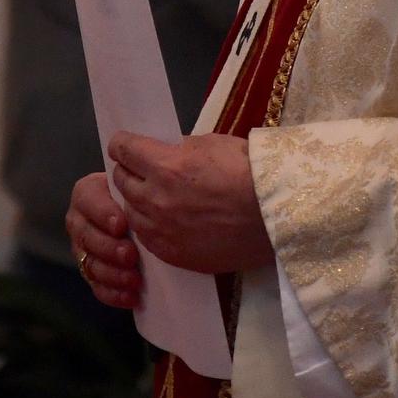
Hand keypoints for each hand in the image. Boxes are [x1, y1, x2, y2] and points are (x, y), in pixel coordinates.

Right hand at [67, 171, 142, 309]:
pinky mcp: (90, 271)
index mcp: (86, 193)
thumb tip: (145, 188)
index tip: (122, 225)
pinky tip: (131, 296)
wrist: (146, 214)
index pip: (88, 200)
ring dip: (113, 274)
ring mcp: (82, 249)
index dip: (103, 214)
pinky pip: (97, 286)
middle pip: (87, 236)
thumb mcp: (137, 184)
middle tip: (131, 255)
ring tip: (134, 280)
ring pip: (91, 264)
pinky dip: (113, 293)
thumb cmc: (142, 194)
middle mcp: (79, 220)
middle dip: (109, 248)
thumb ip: (136, 186)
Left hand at [108, 132, 272, 274]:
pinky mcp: (173, 254)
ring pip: (129, 212)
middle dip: (129, 170)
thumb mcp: (213, 143)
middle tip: (141, 168)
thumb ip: (180, 147)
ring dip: (137, 200)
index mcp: (166, 166)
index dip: (123, 143)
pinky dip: (150, 225)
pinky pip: (145, 237)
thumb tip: (165, 151)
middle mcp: (156, 200)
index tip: (126, 145)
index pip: (123, 149)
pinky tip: (166, 220)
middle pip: (121, 180)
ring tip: (156, 197)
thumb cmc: (250, 171)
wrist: (276, 215)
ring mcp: (162, 231)